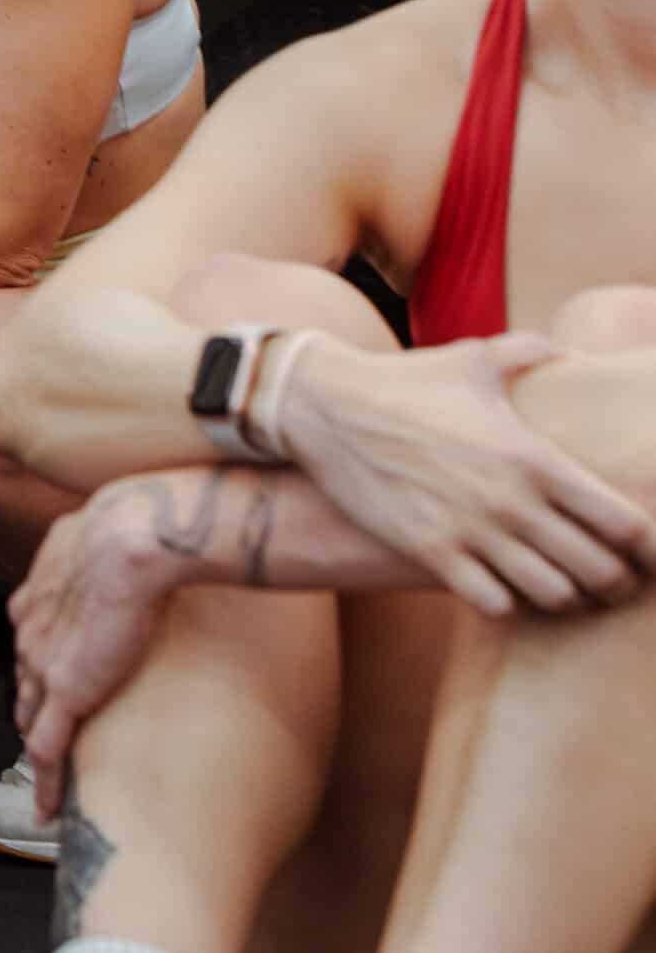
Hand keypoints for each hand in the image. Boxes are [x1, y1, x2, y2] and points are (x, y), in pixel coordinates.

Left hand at [9, 490, 176, 821]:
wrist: (133, 536)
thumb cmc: (131, 522)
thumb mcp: (102, 527)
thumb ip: (98, 545)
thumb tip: (120, 542)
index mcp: (39, 591)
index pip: (34, 639)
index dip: (41, 663)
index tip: (51, 680)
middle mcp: (31, 630)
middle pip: (26, 681)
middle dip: (34, 707)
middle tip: (48, 734)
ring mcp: (43, 665)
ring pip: (32, 720)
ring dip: (38, 747)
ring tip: (48, 777)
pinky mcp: (65, 695)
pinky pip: (48, 751)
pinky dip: (45, 783)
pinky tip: (47, 810)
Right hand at [286, 330, 655, 614]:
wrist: (328, 407)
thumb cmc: (406, 381)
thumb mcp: (473, 357)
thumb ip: (528, 352)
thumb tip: (563, 349)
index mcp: (534, 456)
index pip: (621, 523)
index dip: (644, 545)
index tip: (640, 548)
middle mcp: (511, 501)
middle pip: (598, 571)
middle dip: (614, 580)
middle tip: (608, 576)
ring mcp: (471, 532)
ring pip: (552, 596)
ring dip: (564, 595)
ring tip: (558, 583)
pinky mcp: (431, 553)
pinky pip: (495, 604)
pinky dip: (509, 601)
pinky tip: (502, 582)